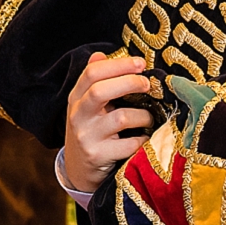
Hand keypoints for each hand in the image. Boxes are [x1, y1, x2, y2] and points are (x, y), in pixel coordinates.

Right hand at [63, 51, 155, 192]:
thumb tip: (101, 54)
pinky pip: (129, 144)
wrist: (80, 170)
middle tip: (148, 85)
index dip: (119, 65)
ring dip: (143, 116)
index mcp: (76, 98)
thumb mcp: (88, 105)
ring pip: (120, 118)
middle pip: (100, 91)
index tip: (141, 63)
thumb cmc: (92, 131)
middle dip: (129, 83)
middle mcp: (78, 115)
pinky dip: (143, 139)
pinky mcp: (98, 156)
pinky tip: (145, 138)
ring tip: (149, 118)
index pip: (92, 73)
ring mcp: (86, 137)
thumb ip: (95, 81)